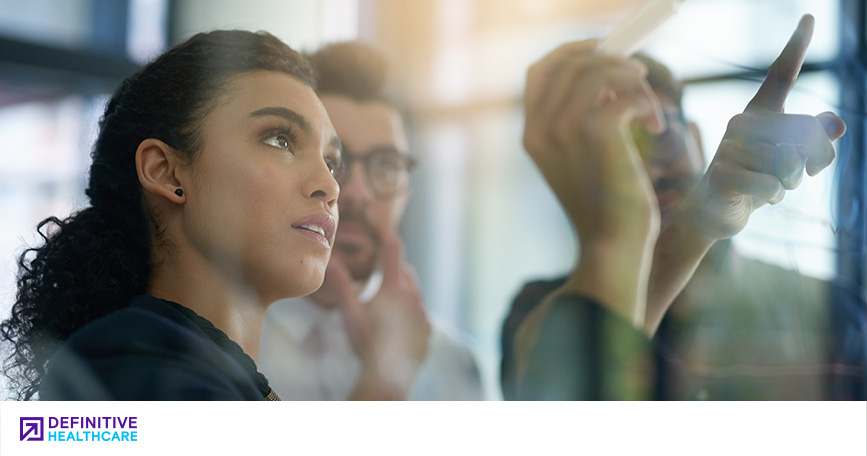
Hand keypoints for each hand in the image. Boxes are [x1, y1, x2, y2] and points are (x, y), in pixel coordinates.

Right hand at [324, 227, 429, 398]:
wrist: (388, 375)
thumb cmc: (366, 341)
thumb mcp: (349, 312)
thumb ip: (341, 285)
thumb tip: (330, 261)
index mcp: (394, 287)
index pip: (393, 250)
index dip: (387, 234)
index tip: (381, 226)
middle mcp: (414, 295)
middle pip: (405, 271)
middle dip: (393, 268)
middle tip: (378, 273)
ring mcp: (423, 313)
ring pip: (414, 291)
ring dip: (402, 290)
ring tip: (385, 302)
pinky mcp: (428, 330)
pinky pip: (420, 312)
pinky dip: (409, 311)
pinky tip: (396, 323)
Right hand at [522, 40, 664, 323]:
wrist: (611, 246)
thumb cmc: (604, 205)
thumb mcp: (581, 159)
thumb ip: (580, 120)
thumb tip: (607, 80)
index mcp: (531, 135)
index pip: (539, 71)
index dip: (570, 52)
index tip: (602, 50)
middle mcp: (540, 129)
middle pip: (568, 62)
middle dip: (608, 58)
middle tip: (638, 73)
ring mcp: (564, 130)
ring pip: (598, 70)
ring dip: (633, 80)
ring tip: (649, 108)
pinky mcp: (596, 135)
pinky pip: (624, 92)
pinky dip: (646, 103)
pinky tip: (654, 126)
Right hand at [680, 14, 845, 240]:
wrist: (713, 212)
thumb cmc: (754, 180)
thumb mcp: (790, 161)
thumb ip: (814, 141)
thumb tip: (836, 123)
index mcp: (759, 114)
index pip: (781, 76)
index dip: (796, 47)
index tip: (809, 17)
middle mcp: (741, 123)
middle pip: (803, 132)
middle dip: (810, 162)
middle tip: (790, 176)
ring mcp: (729, 148)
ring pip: (789, 163)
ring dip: (788, 184)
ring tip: (768, 186)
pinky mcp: (722, 174)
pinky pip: (771, 185)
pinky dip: (772, 197)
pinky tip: (754, 197)